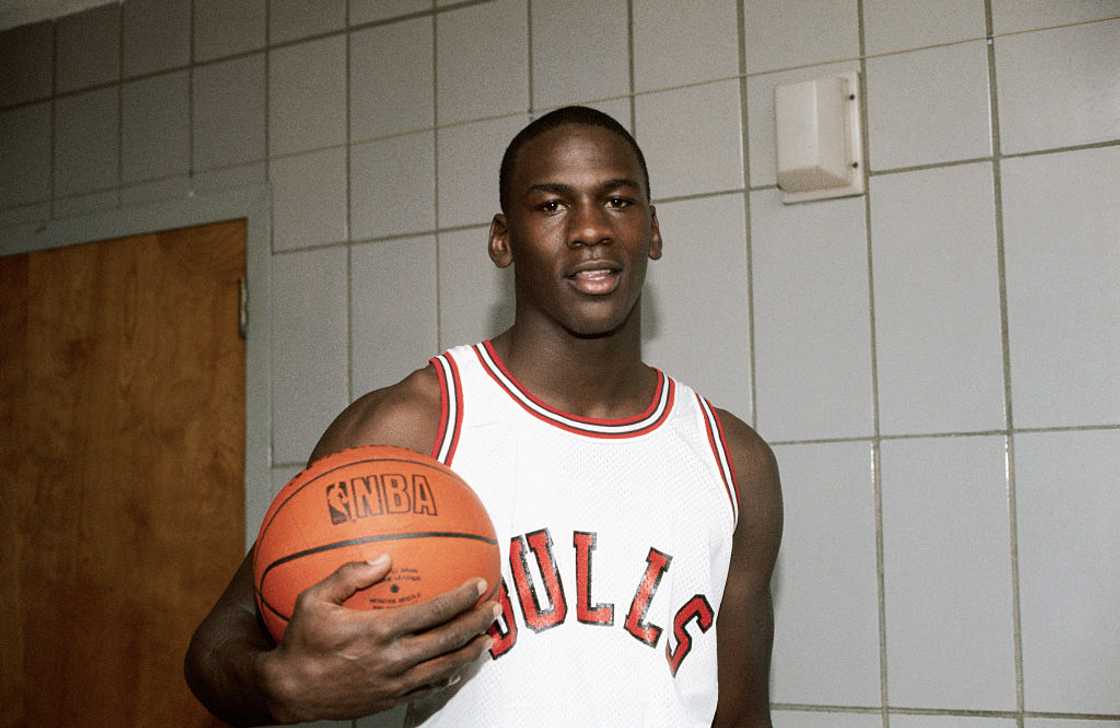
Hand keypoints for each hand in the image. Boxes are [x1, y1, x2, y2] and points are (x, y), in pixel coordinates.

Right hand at [255, 555, 498, 722]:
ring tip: (487, 639)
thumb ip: (349, 575)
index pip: (434, 611)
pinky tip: (457, 669)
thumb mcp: (314, 600)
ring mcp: (394, 683)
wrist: (288, 691)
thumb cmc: (300, 643)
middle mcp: (393, 658)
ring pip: (444, 667)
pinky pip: (427, 689)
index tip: (478, 584)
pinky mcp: (390, 699)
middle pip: (448, 640)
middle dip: (477, 623)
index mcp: (379, 630)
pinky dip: (447, 677)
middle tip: (494, 608)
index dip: (461, 598)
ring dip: (470, 651)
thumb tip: (384, 556)